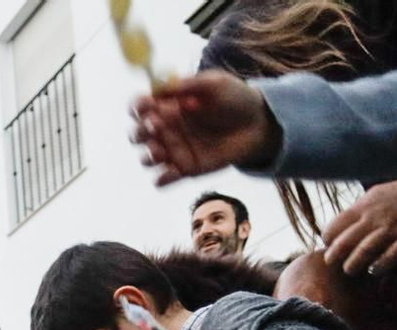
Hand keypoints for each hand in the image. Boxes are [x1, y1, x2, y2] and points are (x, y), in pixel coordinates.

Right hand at [130, 72, 281, 185]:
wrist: (258, 123)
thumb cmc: (235, 98)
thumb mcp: (213, 83)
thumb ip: (186, 85)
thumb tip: (157, 88)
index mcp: (168, 105)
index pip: (141, 107)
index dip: (137, 107)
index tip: (144, 106)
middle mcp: (166, 128)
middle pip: (138, 134)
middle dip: (139, 132)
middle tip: (156, 126)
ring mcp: (174, 150)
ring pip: (147, 159)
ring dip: (148, 155)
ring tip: (160, 150)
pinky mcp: (186, 169)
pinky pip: (164, 179)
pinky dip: (162, 180)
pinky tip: (170, 173)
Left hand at [322, 178, 396, 276]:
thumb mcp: (375, 195)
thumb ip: (359, 210)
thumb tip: (341, 226)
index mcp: (363, 206)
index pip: (335, 225)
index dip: (328, 239)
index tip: (329, 245)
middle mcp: (373, 219)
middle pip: (344, 242)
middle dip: (334, 256)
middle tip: (333, 263)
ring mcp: (390, 230)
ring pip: (363, 252)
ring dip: (353, 265)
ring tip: (351, 270)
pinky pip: (389, 258)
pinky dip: (378, 267)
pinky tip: (373, 271)